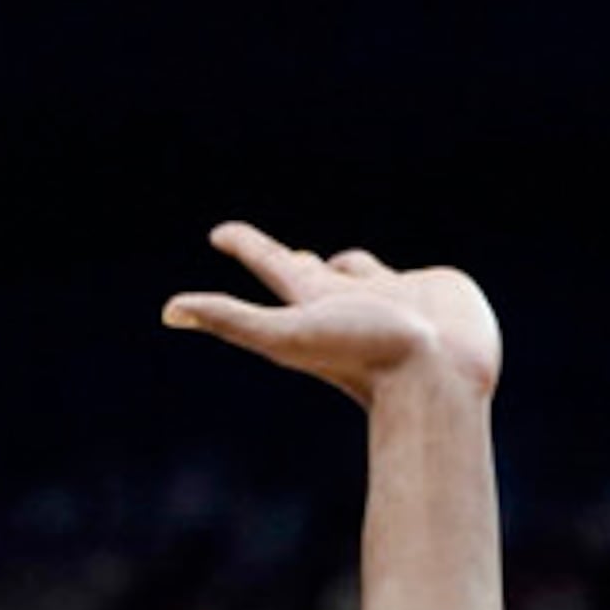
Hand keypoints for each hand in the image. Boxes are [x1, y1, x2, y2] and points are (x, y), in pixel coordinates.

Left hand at [163, 225, 503, 404]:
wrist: (441, 377)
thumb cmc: (364, 356)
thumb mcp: (288, 334)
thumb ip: (231, 319)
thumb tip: (167, 310)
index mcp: (310, 301)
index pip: (269, 263)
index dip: (245, 244)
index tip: (220, 233)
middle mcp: (347, 299)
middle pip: (310, 271)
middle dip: (294, 262)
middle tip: (286, 257)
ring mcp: (393, 298)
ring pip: (363, 273)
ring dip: (352, 269)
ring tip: (345, 270)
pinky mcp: (438, 294)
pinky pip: (422, 280)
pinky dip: (416, 282)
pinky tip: (424, 292)